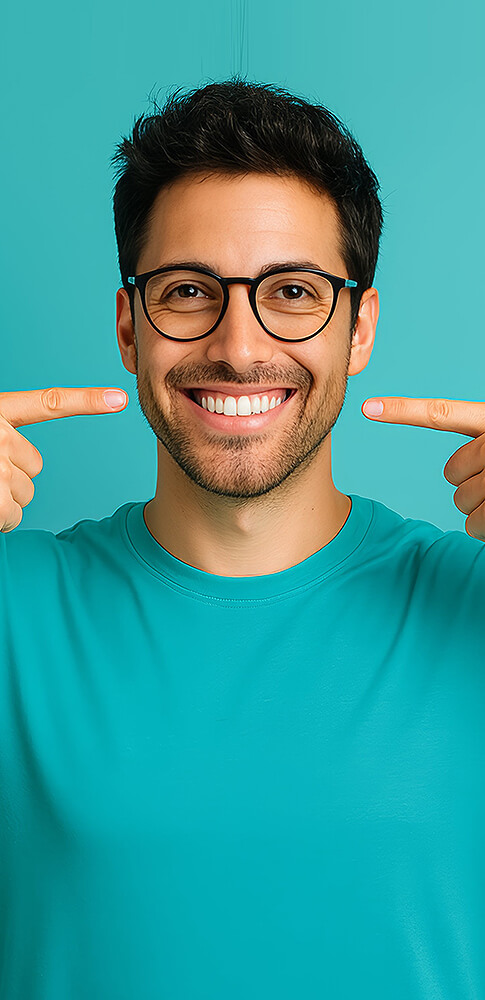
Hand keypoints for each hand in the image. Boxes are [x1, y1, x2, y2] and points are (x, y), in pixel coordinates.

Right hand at [0, 387, 127, 532]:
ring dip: (3, 500)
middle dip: (13, 477)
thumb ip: (4, 440)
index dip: (86, 401)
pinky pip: (14, 517)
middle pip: (36, 465)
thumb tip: (23, 467)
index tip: (119, 399)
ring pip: (26, 493)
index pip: (49, 403)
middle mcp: (0, 434)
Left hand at [361, 396, 484, 540]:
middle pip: (452, 472)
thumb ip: (478, 453)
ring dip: (479, 510)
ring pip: (461, 501)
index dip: (403, 411)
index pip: (442, 414)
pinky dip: (484, 529)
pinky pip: (473, 523)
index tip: (367, 408)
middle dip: (468, 486)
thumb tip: (454, 475)